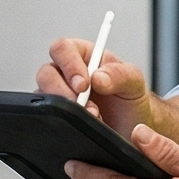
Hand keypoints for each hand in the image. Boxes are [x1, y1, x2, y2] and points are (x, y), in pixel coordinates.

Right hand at [37, 36, 152, 137]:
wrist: (131, 129)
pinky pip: (49, 115)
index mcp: (85, 55)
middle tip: (83, 104)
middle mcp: (67, 73)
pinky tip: (83, 124)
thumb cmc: (131, 101)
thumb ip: (119, 74)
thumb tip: (98, 77)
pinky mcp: (57, 114)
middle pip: (47, 72)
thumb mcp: (134, 83)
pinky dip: (64, 121)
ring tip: (92, 116)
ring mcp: (60, 94)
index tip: (83, 84)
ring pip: (44, 95)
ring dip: (66, 108)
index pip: (63, 48)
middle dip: (64, 91)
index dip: (69, 64)